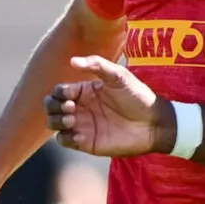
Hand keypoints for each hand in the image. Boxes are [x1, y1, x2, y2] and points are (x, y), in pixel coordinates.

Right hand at [44, 55, 168, 156]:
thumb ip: (98, 66)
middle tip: (70, 108)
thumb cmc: (137, 97)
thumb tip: (72, 61)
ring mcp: (82, 125)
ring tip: (71, 120)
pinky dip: (66, 138)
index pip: (60, 90)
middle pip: (51, 106)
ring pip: (54, 123)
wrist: (153, 123)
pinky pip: (65, 141)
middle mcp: (80, 107)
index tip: (71, 95)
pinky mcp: (86, 142)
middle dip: (53, 106)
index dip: (60, 92)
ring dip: (56, 121)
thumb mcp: (120, 76)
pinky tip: (80, 135)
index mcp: (85, 91)